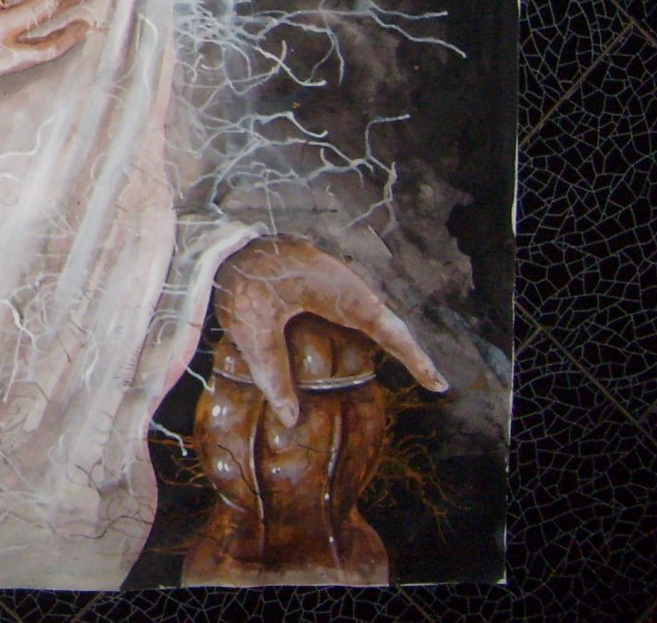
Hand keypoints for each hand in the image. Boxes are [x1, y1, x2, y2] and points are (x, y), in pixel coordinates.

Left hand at [214, 236, 450, 425]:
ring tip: (402, 362)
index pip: (389, 331)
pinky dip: (361, 324)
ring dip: (385, 335)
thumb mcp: (253, 329)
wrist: (219, 236)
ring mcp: (329, 274)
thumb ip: (272, 372)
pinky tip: (354, 338)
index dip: (414, 358)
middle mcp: (342, 281)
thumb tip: (291, 419)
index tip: (437, 384)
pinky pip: (348, 303)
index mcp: (339, 292)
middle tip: (428, 380)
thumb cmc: (239, 276)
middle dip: (406, 349)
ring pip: (367, 309)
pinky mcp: (313, 273)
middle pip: (385, 320)